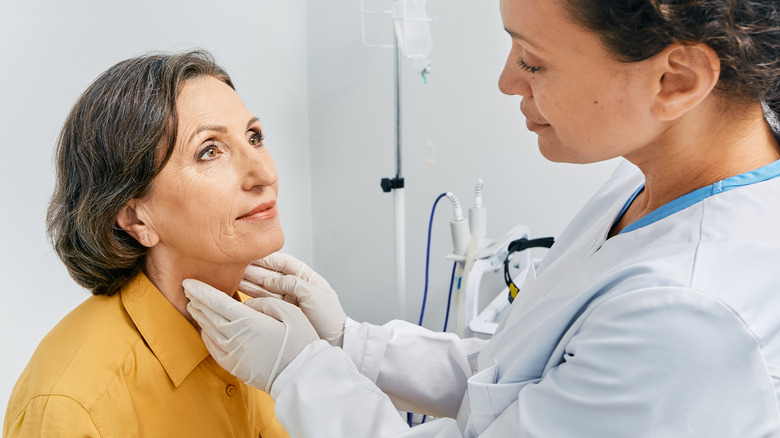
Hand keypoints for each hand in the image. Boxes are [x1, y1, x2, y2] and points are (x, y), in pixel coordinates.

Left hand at [183, 279, 318, 391]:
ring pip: (209, 331)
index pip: (218, 302)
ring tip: (193, 305)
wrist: (301, 376)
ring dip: (199, 317)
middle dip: (197, 301)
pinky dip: (205, 336)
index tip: (189, 282)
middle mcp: (237, 338)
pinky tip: (204, 329)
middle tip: (188, 290)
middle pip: (209, 315)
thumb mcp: (292, 314)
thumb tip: (248, 303)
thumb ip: (266, 303)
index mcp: (250, 322)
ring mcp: (233, 354)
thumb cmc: (301, 344)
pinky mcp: (235, 366)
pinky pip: (213, 349)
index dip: (201, 291)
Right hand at [241, 252, 346, 346]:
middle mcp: (295, 288)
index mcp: (307, 278)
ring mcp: (287, 301)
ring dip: (248, 282)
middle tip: (235, 265)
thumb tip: (269, 281)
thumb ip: (292, 284)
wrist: (334, 343)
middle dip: (253, 269)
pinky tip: (239, 292)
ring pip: (264, 288)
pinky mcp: (281, 314)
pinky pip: (264, 302)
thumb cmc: (330, 319)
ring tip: (232, 276)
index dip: (267, 258)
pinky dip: (252, 297)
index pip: (284, 263)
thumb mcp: (314, 296)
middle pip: (271, 275)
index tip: (251, 254)